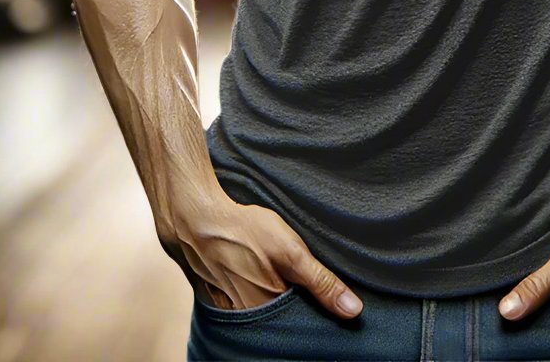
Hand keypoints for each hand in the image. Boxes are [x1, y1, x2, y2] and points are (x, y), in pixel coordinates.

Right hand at [158, 186, 362, 318]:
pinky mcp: (221, 303)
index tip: (335, 317)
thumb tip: (355, 312)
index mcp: (271, 310)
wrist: (195, 221)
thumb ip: (322, 283)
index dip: (319, 322)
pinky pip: (246, 314)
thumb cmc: (245, 232)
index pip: (303, 329)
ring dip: (278, 312)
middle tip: (308, 299)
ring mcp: (232, 313)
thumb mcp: (291, 251)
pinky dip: (258, 306)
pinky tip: (263, 287)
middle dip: (299, 318)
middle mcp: (250, 320)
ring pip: (265, 321)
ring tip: (284, 290)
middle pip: (283, 327)